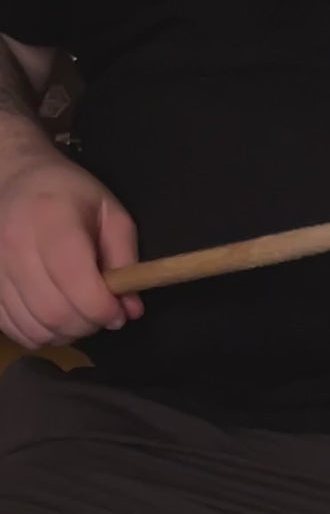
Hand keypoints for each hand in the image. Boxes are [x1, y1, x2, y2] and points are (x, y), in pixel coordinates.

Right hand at [0, 152, 142, 347]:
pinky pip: (13, 328)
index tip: (117, 311)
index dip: (102, 309)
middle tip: (98, 315)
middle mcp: (16, 243)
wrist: (16, 179)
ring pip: (34, 326)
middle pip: (54, 312)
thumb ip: (127, 261)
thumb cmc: (70, 196)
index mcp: (52, 219)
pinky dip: (39, 334)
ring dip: (64, 333)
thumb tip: (131, 311)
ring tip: (77, 315)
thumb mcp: (111, 215)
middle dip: (86, 325)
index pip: (75, 282)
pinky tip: (52, 318)